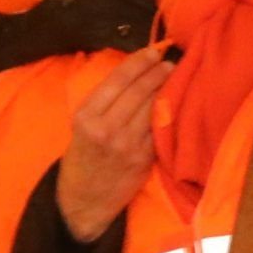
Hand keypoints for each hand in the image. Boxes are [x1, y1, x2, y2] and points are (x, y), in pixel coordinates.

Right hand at [56, 45, 172, 242]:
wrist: (84, 201)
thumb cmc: (82, 159)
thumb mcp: (80, 126)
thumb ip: (103, 103)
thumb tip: (132, 74)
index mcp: (86, 116)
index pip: (117, 80)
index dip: (138, 62)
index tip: (152, 50)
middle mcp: (106, 128)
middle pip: (138, 90)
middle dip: (155, 71)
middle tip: (167, 60)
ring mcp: (127, 144)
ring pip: (152, 106)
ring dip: (165, 87)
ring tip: (172, 74)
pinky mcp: (143, 158)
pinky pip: (159, 127)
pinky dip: (166, 110)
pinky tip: (171, 99)